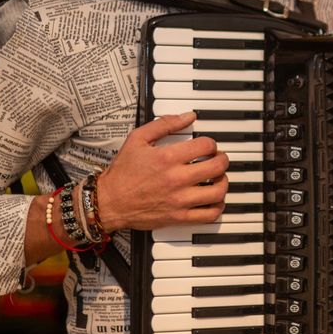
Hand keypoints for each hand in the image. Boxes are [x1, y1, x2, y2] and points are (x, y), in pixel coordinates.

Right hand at [95, 112, 229, 231]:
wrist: (109, 202)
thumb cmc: (122, 172)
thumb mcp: (138, 139)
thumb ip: (164, 124)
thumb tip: (188, 116)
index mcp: (168, 158)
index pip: (206, 146)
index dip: (211, 143)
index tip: (208, 146)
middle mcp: (176, 179)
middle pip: (217, 167)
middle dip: (222, 159)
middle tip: (218, 159)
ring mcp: (179, 200)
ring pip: (218, 191)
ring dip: (223, 182)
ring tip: (218, 178)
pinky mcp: (179, 217)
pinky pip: (209, 215)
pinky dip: (218, 206)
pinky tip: (214, 199)